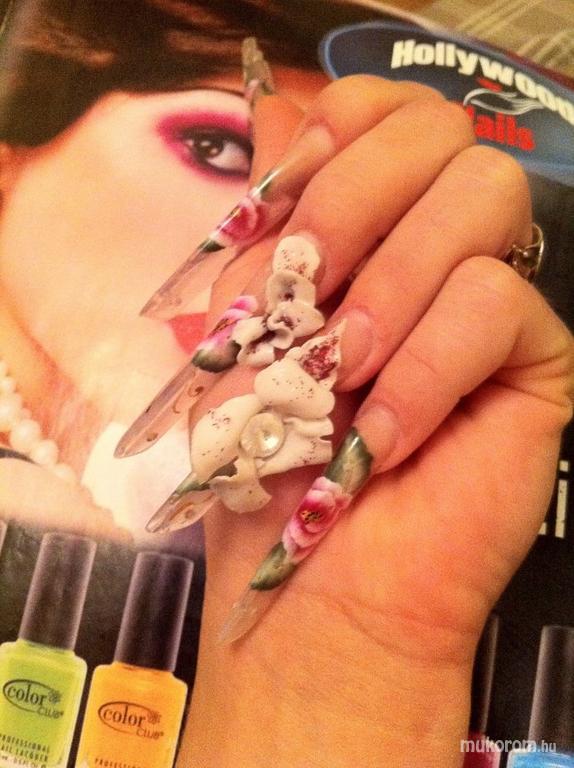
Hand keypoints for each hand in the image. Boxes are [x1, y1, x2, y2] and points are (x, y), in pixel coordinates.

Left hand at [179, 77, 573, 767]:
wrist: (320, 572)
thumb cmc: (275, 460)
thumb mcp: (247, 329)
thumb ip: (268, 229)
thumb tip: (276, 114)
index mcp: (368, 231)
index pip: (381, 113)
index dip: (336, 134)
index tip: (285, 208)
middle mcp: (435, 248)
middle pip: (436, 132)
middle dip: (356, 202)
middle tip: (310, 294)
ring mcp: (491, 297)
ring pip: (481, 197)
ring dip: (393, 285)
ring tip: (342, 374)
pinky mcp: (536, 358)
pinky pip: (499, 302)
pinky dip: (427, 364)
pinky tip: (390, 431)